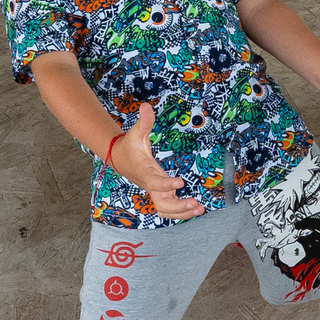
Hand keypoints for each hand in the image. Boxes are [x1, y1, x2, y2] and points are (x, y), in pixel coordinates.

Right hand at [106, 103, 206, 219]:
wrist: (119, 159)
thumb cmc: (129, 147)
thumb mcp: (135, 133)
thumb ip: (143, 122)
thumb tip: (146, 106)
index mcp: (144, 172)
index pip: (155, 183)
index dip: (166, 185)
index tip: (181, 183)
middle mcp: (150, 185)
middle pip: (162, 205)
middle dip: (178, 207)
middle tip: (195, 203)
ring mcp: (155, 192)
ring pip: (167, 210)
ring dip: (183, 213)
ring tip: (200, 209)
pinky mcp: (160, 193)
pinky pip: (170, 208)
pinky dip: (182, 211)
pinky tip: (196, 208)